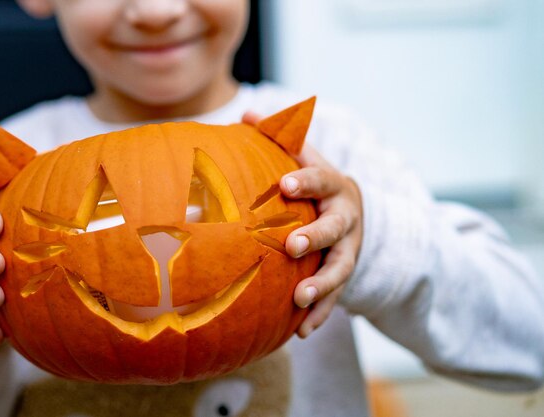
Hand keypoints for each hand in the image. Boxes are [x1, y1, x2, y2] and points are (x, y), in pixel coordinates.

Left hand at [281, 145, 362, 336]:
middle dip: (316, 237)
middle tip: (292, 246)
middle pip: (336, 228)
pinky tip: (301, 332)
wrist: (353, 213)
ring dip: (322, 285)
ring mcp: (349, 250)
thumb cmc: (317, 185)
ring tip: (299, 299)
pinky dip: (321, 315)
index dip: (306, 180)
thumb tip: (245, 113)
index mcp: (335, 186)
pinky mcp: (345, 275)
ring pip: (341, 268)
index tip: (284, 183)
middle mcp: (346, 219)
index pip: (323, 178)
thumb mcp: (305, 158)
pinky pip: (336, 299)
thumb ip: (279, 137)